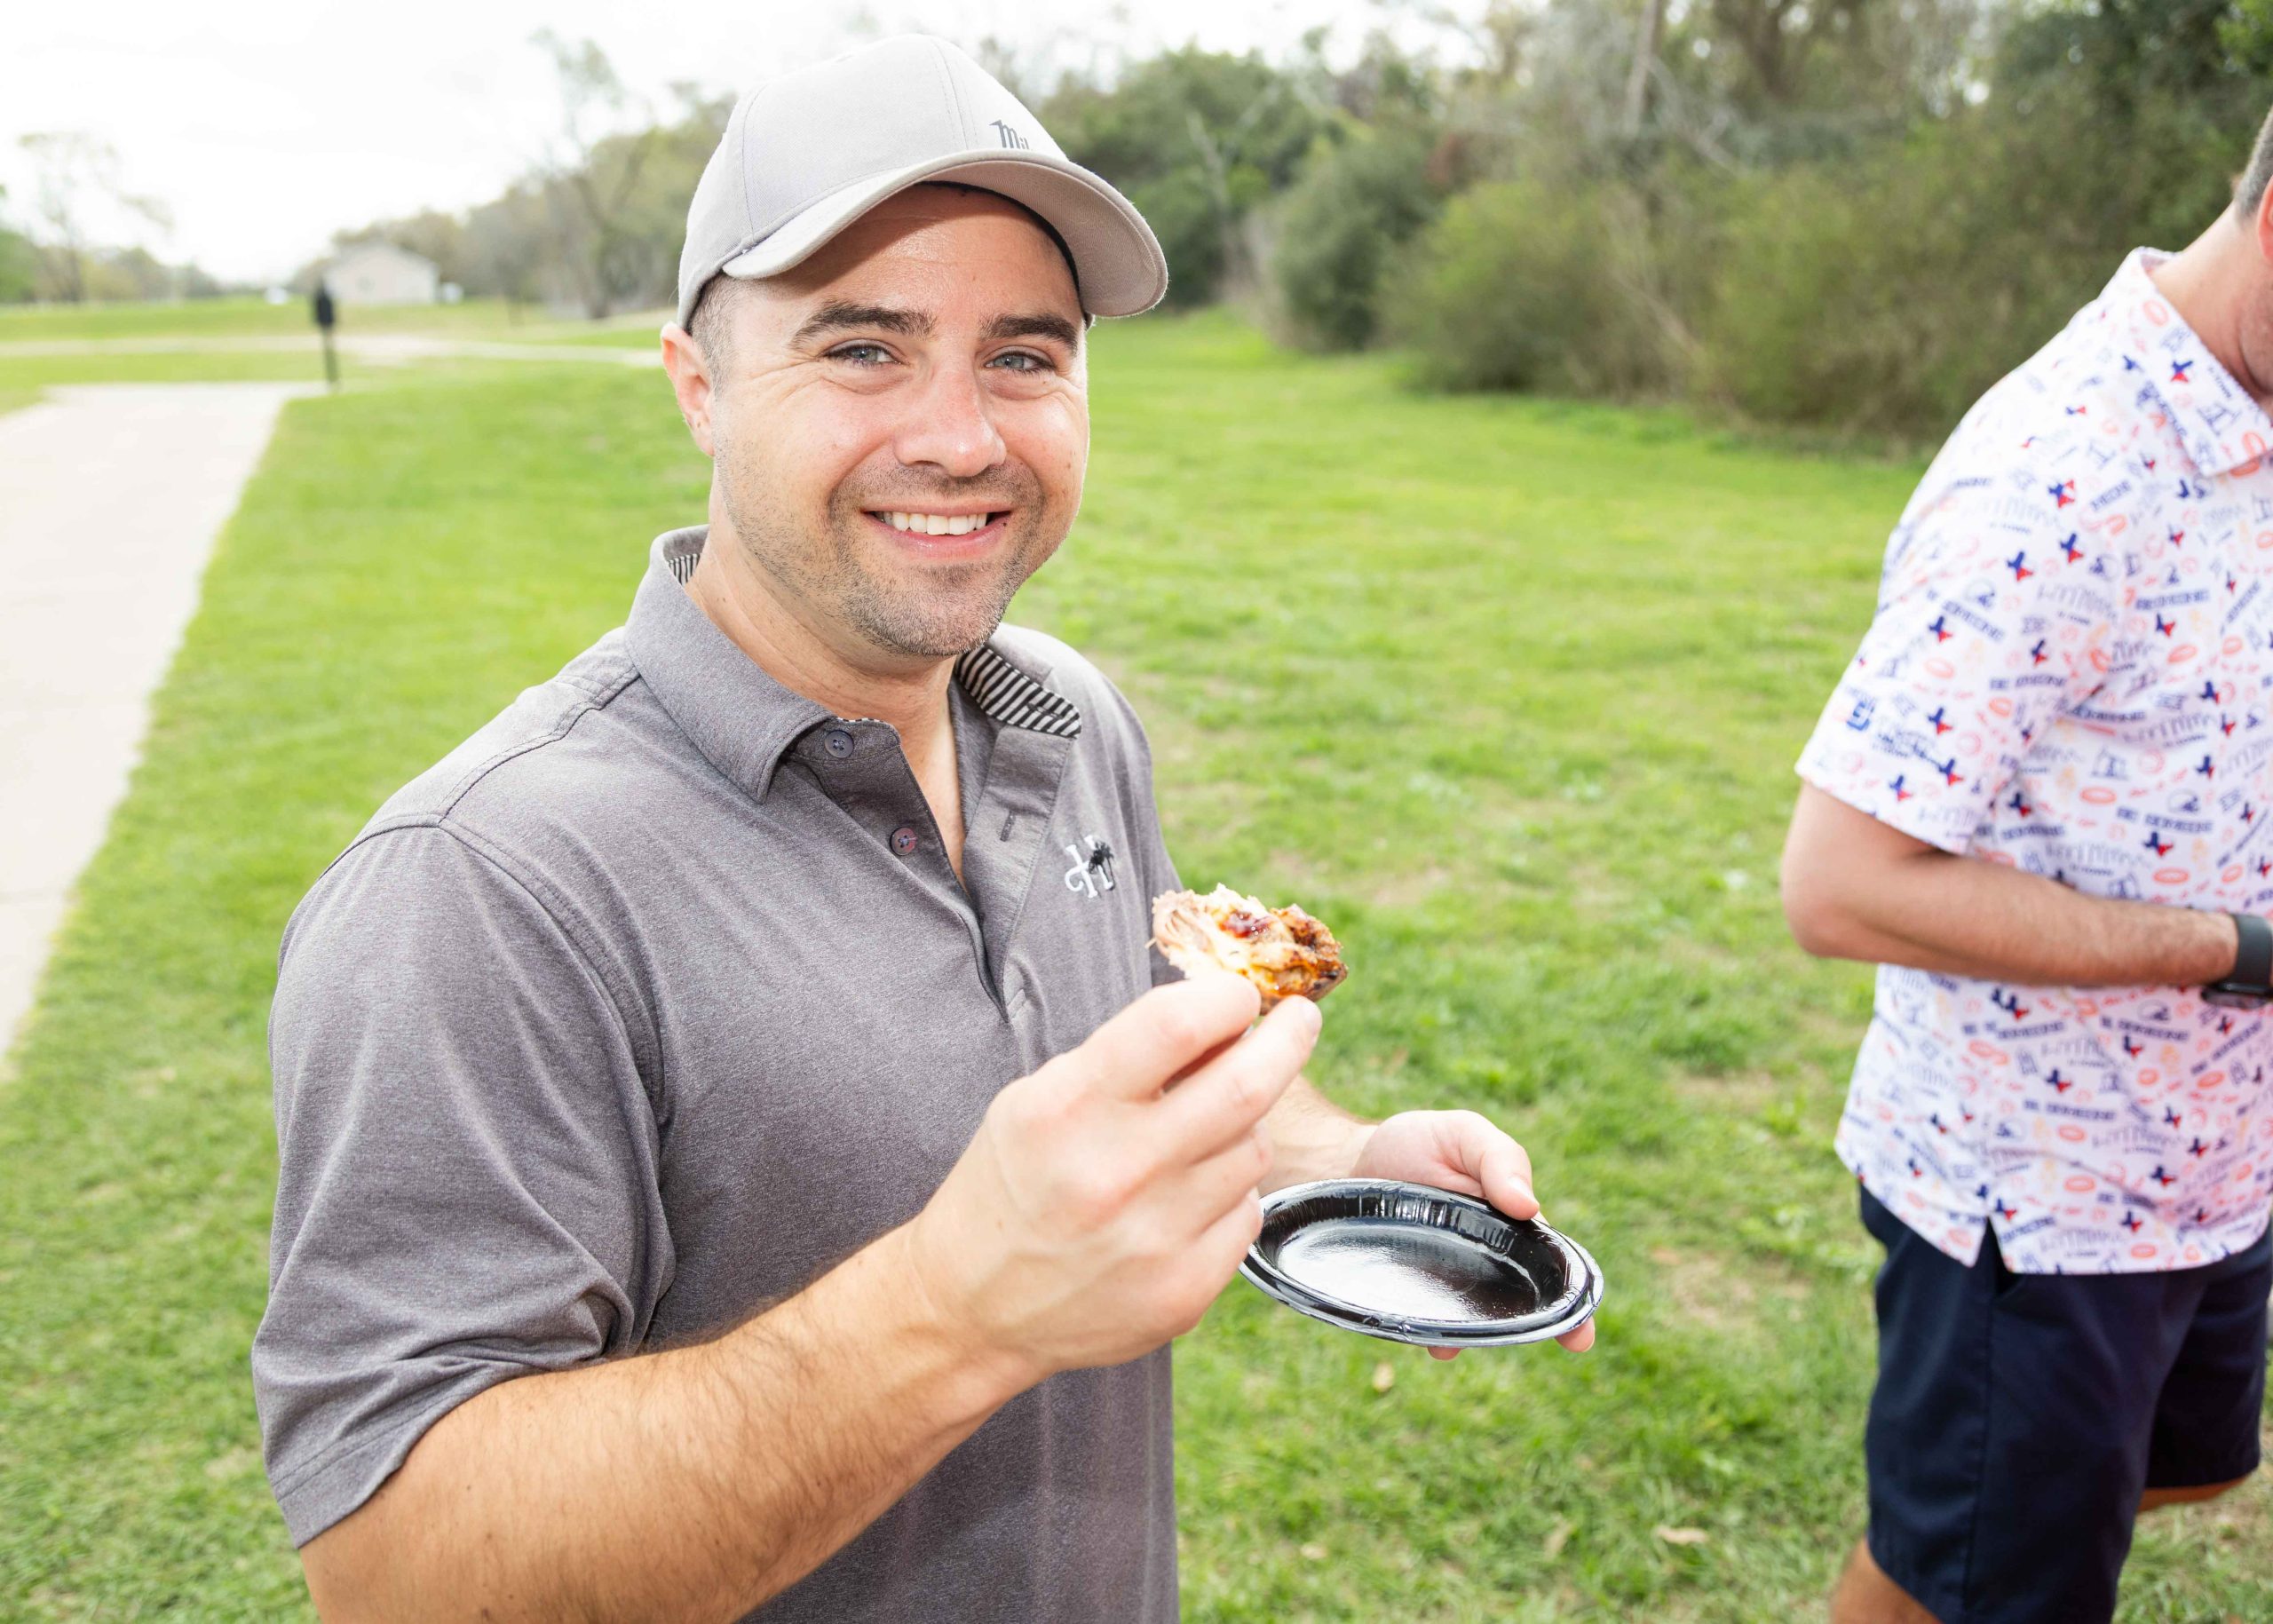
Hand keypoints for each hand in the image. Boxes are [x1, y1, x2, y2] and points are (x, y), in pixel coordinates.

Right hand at [904, 974, 1320, 1385]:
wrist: (971, 1307)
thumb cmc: (1013, 1182)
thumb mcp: (1038, 1099)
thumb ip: (1124, 1059)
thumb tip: (1223, 1019)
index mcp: (1068, 1108)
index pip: (1176, 1025)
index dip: (1227, 997)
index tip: (1241, 996)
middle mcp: (1115, 1171)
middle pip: (1244, 1086)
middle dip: (1288, 1038)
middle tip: (1301, 1020)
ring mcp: (1154, 1238)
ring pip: (1253, 1149)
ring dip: (1244, 1125)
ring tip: (1207, 1129)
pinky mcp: (1181, 1293)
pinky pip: (1246, 1214)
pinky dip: (1230, 1193)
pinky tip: (1188, 1198)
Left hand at [1351, 1110, 1595, 1357]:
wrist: (1348, 1160)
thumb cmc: (1418, 1144)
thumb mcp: (1463, 1134)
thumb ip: (1498, 1159)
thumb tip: (1529, 1207)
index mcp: (1511, 1229)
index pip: (1549, 1267)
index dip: (1571, 1303)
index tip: (1583, 1336)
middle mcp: (1484, 1265)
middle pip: (1516, 1305)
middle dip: (1536, 1329)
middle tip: (1560, 1349)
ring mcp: (1445, 1284)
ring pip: (1469, 1319)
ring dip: (1472, 1334)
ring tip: (1460, 1343)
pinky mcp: (1407, 1295)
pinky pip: (1423, 1321)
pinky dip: (1427, 1332)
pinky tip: (1429, 1339)